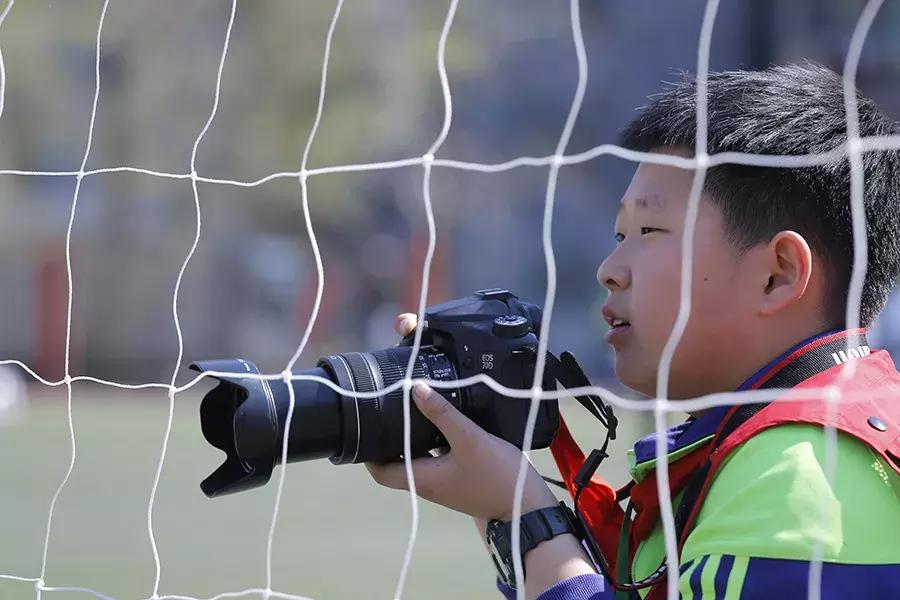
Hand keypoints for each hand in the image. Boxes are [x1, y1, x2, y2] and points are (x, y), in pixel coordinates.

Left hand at [365, 313, 557, 521]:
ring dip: (410, 439)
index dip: (368, 453)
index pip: (380, 472)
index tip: (367, 426)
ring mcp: (443, 483)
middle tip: (388, 410)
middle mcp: (427, 484)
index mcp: (421, 479)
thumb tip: (415, 389)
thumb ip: (443, 414)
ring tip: (411, 409)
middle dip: (389, 439)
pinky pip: (435, 459)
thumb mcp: (469, 439)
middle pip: (396, 464)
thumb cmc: (496, 476)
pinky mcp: (459, 478)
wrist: (527, 507)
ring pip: (416, 460)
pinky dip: (431, 442)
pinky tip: (441, 421)